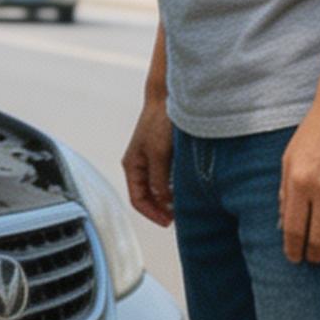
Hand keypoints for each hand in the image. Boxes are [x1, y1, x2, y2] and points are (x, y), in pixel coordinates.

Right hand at [120, 94, 173, 227]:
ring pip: (159, 187)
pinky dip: (176, 186)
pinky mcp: (165, 153)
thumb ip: (158, 180)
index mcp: (132, 166)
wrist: (168, 97)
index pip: (138, 199)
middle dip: (162, 208)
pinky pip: (168, 176)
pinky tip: (187, 188)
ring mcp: (152, 159)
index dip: (152, 213)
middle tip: (178, 217)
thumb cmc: (159, 122)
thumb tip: (163, 201)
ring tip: (184, 205)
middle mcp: (140, 164)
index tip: (168, 222)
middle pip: (148, 196)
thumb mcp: (159, 154)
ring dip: (170, 198)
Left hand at [281, 95, 319, 262]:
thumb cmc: (314, 133)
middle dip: (315, 255)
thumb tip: (284, 223)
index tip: (294, 258)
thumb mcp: (289, 159)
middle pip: (319, 239)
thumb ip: (286, 192)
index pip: (294, 229)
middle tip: (314, 258)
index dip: (293, 249)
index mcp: (299, 183)